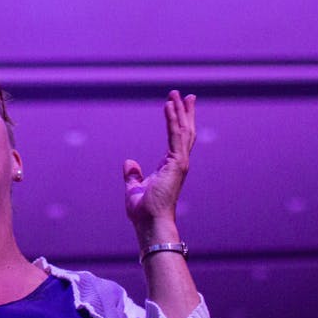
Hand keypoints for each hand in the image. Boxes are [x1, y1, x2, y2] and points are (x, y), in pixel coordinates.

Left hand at [122, 90, 196, 240]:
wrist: (150, 223)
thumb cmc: (144, 211)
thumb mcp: (135, 188)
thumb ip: (133, 175)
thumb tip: (129, 162)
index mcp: (170, 167)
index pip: (178, 140)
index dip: (179, 122)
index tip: (179, 107)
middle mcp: (178, 163)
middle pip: (186, 132)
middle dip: (186, 113)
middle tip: (188, 95)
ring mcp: (179, 163)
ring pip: (183, 131)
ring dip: (180, 111)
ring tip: (177, 94)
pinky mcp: (177, 163)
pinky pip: (175, 136)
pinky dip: (173, 120)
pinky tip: (170, 106)